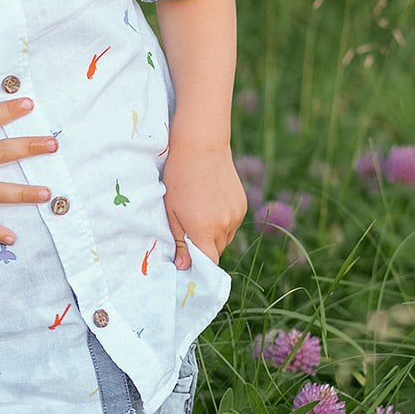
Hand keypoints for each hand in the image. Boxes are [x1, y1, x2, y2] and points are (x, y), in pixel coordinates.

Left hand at [161, 142, 247, 268]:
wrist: (202, 147)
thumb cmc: (179, 177)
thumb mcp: (172, 211)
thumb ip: (179, 241)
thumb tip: (183, 266)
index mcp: (204, 228)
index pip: (209, 262)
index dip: (200, 266)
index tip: (189, 262)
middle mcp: (224, 225)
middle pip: (217, 251)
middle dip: (204, 247)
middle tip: (190, 229)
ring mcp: (236, 215)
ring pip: (226, 238)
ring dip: (214, 235)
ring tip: (201, 212)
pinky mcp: (242, 205)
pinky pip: (233, 223)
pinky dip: (224, 221)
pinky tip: (212, 203)